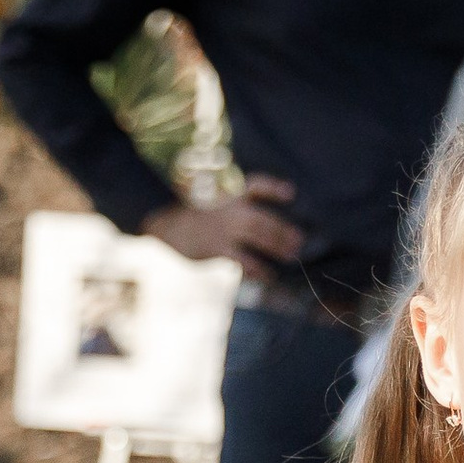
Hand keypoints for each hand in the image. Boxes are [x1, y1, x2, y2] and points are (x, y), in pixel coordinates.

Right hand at [143, 178, 305, 279]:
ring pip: (258, 235)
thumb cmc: (193, 220)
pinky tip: (268, 276)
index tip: (292, 193)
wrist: (163, 228)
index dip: (274, 188)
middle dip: (283, 229)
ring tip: (291, 256)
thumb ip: (237, 212)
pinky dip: (260, 269)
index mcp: (229, 197)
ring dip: (278, 246)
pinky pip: (245, 260)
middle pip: (263, 217)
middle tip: (300, 240)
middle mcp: (228, 210)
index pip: (256, 186)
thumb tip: (267, 230)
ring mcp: (223, 229)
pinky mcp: (217, 248)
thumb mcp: (215, 207)